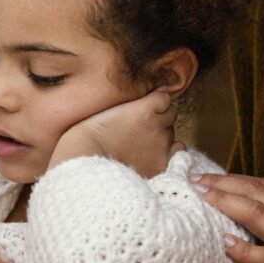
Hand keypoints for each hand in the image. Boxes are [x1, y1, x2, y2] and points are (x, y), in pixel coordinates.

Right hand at [48, 90, 184, 178]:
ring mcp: (161, 146)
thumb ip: (129, 104)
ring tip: (141, 145)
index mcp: (144, 108)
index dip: (154, 103)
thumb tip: (140, 102)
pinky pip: (178, 151)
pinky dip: (169, 152)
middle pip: (169, 115)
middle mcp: (157, 125)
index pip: (164, 98)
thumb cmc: (88, 135)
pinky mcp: (161, 164)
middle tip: (139, 130)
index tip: (144, 109)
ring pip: (172, 133)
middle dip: (158, 120)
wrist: (85, 162)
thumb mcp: (107, 109)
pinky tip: (153, 156)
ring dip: (162, 136)